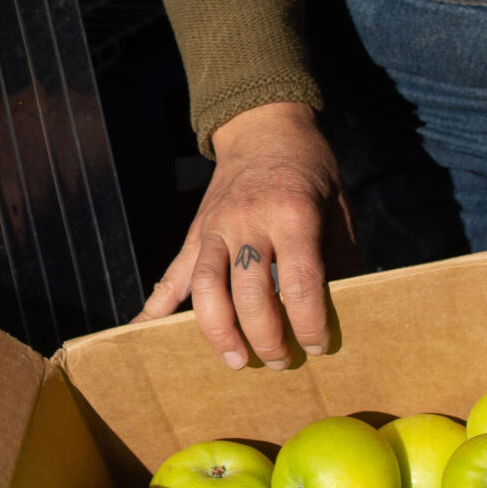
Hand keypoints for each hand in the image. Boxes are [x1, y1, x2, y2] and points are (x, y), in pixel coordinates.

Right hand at [138, 101, 351, 368]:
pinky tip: (144, 334)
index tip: (319, 345)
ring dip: (218, 332)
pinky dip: (155, 308)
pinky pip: (172, 275)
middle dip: (266, 337)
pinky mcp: (195, 234)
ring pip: (206, 288)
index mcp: (292, 215)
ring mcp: (215, 228)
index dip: (309, 322)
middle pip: (249, 293)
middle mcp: (248, 221)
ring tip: (234, 360)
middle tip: (280, 362)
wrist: (263, 125)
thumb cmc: (310, 171)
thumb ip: (338, 259)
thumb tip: (341, 314)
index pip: (299, 282)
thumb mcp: (337, 208)